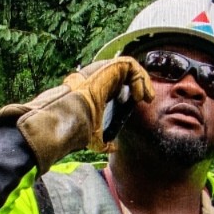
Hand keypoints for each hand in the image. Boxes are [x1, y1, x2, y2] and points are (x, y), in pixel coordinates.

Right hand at [0, 57, 153, 170]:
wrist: (68, 115)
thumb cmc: (74, 125)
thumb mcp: (93, 136)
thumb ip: (103, 143)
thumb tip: (113, 148)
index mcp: (95, 92)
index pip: (116, 86)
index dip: (130, 91)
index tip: (137, 103)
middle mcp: (99, 79)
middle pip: (124, 75)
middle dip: (139, 84)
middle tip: (145, 99)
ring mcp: (103, 72)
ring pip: (128, 68)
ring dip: (141, 80)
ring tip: (145, 96)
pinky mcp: (108, 68)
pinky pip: (129, 65)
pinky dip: (139, 77)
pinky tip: (140, 93)